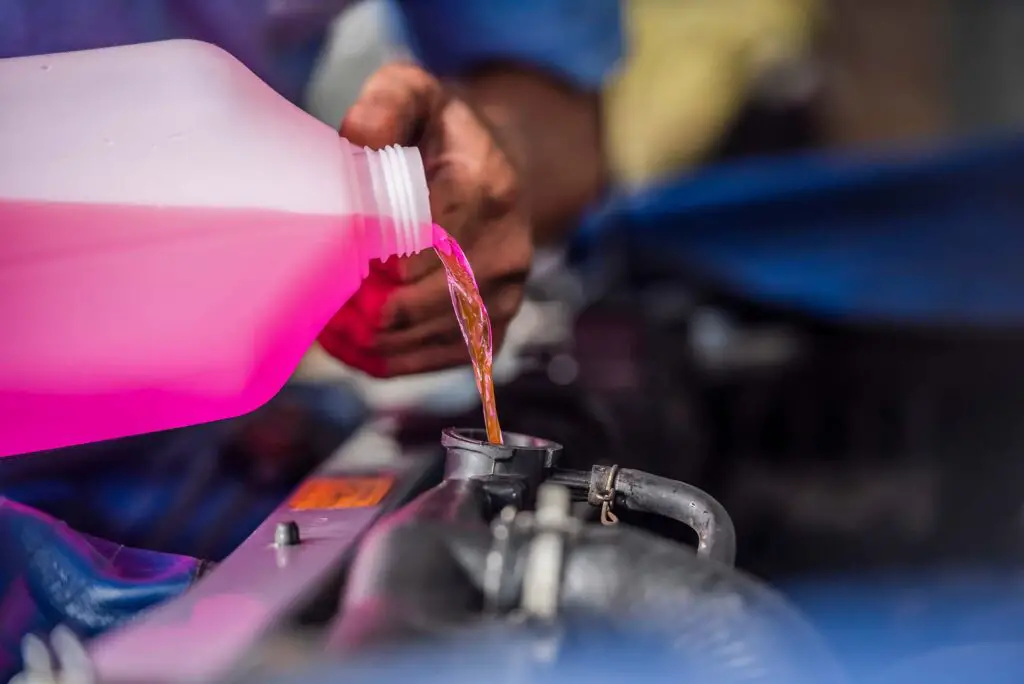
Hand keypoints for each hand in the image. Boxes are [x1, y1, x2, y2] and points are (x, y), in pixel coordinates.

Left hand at [318, 63, 531, 377]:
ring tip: (328, 325)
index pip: (426, 237)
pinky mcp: (497, 327)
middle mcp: (508, 247)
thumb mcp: (414, 95)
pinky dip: (392, 360)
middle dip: (366, 306)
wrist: (498, 171)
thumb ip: (384, 107)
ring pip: (429, 338)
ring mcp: (507, 294)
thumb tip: (354, 144)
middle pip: (425, 298)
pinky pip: (439, 360)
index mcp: (488, 187)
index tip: (334, 257)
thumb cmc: (440, 134)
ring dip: (372, 340)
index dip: (375, 256)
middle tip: (318, 301)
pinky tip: (354, 345)